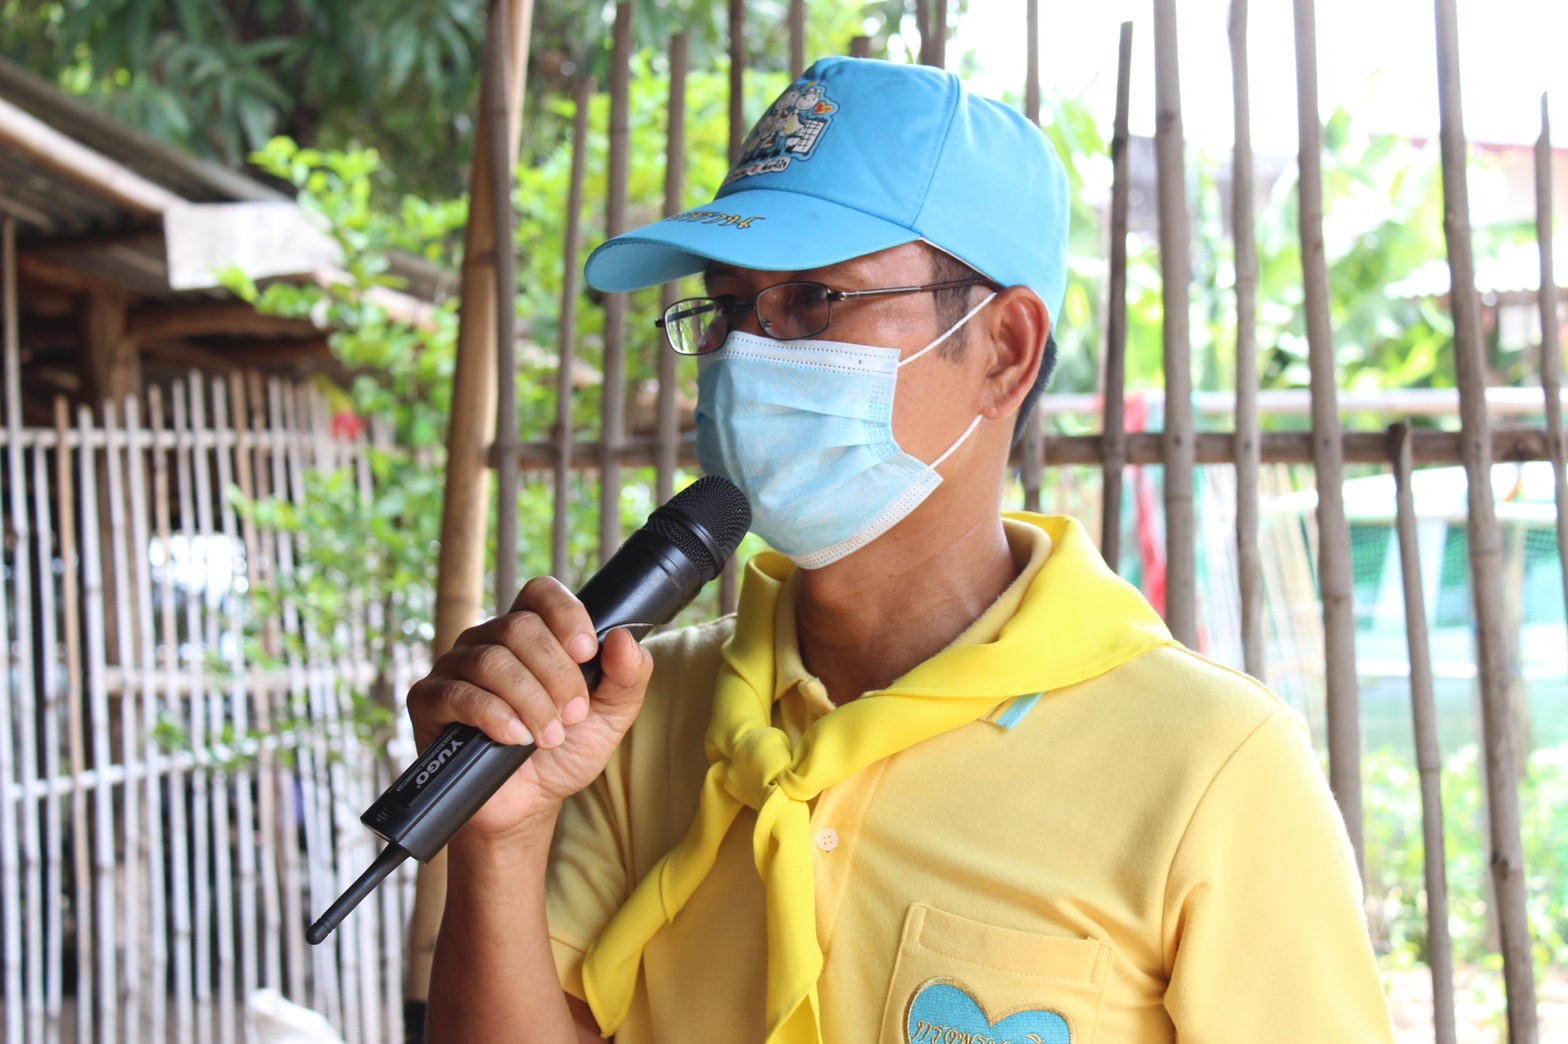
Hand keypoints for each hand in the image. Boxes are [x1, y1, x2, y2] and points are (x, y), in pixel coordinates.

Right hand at [405, 576, 652, 839]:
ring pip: (492, 660)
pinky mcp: (430, 700)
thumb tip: (624, 638)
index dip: (565, 614)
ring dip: (531, 701)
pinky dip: (495, 716)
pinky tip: (515, 738)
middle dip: (557, 674)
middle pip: (520, 627)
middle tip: (573, 715)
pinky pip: (459, 693)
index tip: (587, 651)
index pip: (541, 592)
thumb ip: (628, 676)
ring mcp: (455, 667)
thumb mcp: (611, 715)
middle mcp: (490, 640)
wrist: (528, 803)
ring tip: (549, 735)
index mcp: (532, 633)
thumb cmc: (566, 750)